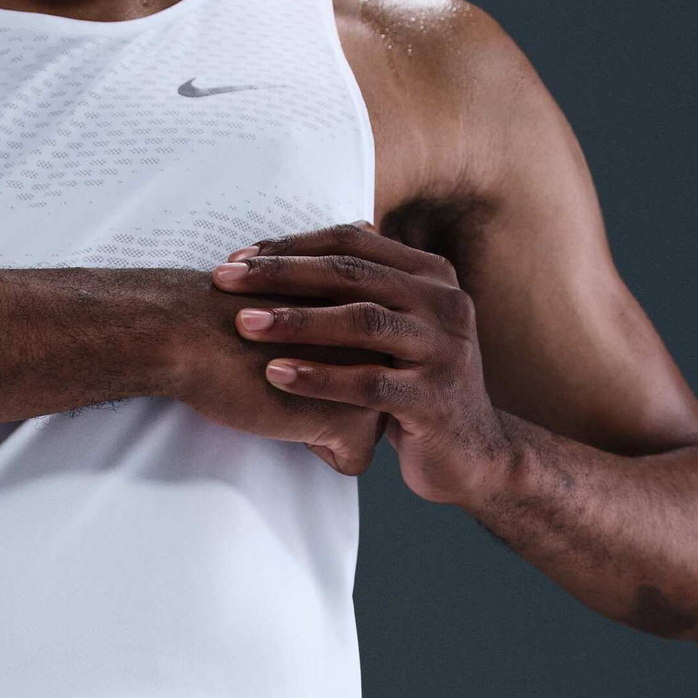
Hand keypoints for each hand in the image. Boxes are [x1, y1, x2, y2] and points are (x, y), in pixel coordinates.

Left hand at [206, 222, 517, 503]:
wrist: (472, 454)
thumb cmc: (414, 388)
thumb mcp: (397, 329)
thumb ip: (365, 291)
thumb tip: (297, 251)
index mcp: (431, 276)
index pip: (354, 242)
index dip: (294, 246)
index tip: (240, 257)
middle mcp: (443, 303)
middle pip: (352, 274)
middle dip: (282, 273)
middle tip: (226, 278)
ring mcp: (443, 350)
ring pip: (362, 321)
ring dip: (296, 320)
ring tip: (244, 323)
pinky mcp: (433, 399)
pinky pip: (368, 382)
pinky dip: (319, 377)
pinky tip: (275, 375)